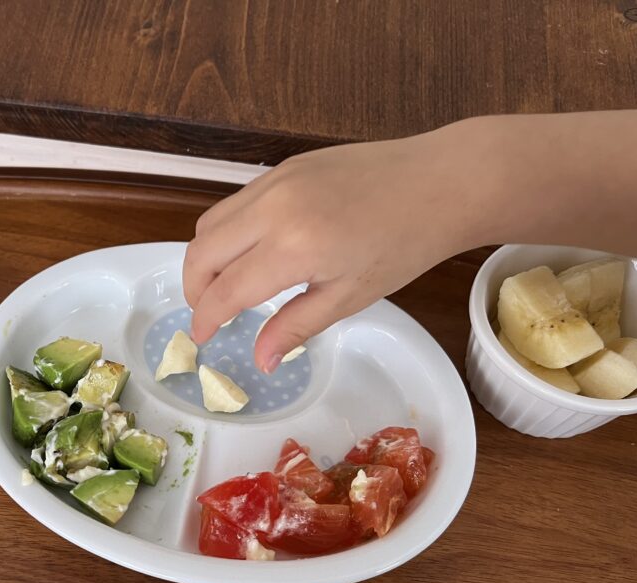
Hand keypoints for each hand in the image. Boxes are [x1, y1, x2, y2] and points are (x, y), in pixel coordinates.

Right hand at [184, 122, 487, 372]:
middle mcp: (273, 208)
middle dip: (195, 289)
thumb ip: (296, 327)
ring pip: (211, 222)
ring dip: (207, 258)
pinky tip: (252, 252)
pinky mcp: (283, 167)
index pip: (226, 290)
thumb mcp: (350, 296)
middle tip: (209, 313)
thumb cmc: (404, 246)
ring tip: (227, 285)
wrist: (441, 183)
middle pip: (202, 251)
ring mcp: (275, 182)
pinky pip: (235, 203)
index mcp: (293, 247)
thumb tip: (261, 361)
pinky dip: (228, 232)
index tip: (202, 338)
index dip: (206, 318)